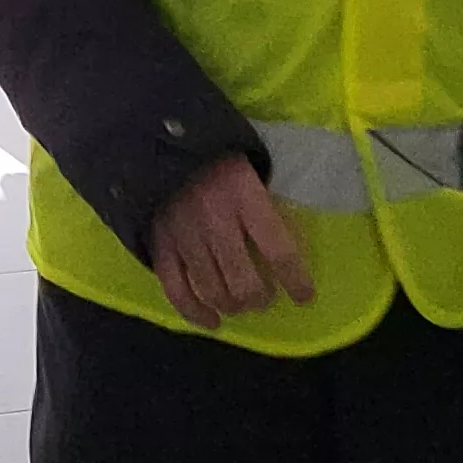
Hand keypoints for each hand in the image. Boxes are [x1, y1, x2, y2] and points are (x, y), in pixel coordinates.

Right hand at [148, 155, 311, 328]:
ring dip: (233, 306)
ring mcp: (185, 238)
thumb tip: (285, 245)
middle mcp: (216, 222)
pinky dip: (196, 314)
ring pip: (214, 291)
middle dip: (260, 298)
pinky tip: (212, 322)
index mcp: (245, 197)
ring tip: (242, 304)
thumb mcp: (251, 168)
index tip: (305, 296)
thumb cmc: (216, 155)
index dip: (296, 280)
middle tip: (265, 297)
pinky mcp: (161, 246)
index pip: (279, 250)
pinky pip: (177, 291)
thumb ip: (264, 205)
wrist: (157, 140)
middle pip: (244, 282)